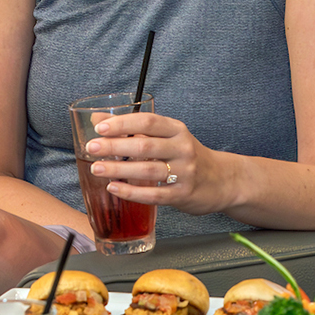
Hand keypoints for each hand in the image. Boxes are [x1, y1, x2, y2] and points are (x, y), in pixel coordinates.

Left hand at [86, 111, 229, 215]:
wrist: (223, 181)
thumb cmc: (188, 157)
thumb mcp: (167, 137)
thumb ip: (134, 129)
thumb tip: (97, 119)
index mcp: (177, 130)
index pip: (148, 122)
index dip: (123, 124)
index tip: (100, 127)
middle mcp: (183, 149)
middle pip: (145, 146)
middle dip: (115, 147)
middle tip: (92, 148)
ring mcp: (185, 172)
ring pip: (148, 171)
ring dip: (119, 170)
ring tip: (97, 169)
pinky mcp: (183, 194)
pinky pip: (155, 195)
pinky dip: (132, 192)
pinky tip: (115, 188)